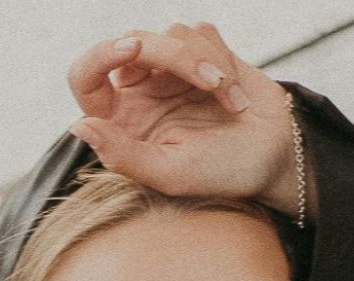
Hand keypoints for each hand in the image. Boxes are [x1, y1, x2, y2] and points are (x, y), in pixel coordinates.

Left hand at [65, 22, 295, 210]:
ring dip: (205, 63)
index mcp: (121, 120)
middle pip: (134, 43)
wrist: (273, 163)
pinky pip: (201, 33)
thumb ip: (123, 156)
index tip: (132, 49)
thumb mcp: (171, 174)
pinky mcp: (203, 54)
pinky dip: (222, 60)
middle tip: (209, 80)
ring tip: (231, 104)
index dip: (100, 55)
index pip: (86, 76)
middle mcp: (140, 91)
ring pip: (172, 33)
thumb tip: (81, 126)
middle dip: (173, 55)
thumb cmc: (220, 174)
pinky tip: (235, 96)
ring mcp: (170, 70)